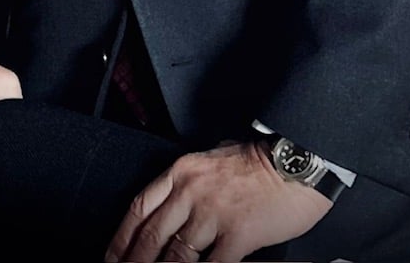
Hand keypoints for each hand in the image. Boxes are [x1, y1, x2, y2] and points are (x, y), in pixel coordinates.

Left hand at [104, 139, 331, 262]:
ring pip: (175, 256)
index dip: (121, 239)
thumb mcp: (215, 157)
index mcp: (183, 171)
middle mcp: (191, 191)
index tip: (112, 258)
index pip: (140, 208)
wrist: (297, 162)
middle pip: (151, 237)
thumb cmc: (260, 161)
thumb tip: (177, 200)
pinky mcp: (236, 235)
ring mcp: (212, 214)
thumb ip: (193, 179)